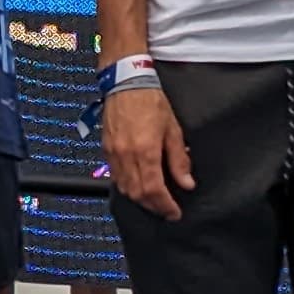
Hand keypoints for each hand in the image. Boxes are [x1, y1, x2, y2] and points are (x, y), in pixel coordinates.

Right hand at [104, 82, 194, 218]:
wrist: (126, 81)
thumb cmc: (150, 100)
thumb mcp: (173, 129)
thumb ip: (179, 159)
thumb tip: (186, 182)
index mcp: (146, 150)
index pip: (154, 190)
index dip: (165, 206)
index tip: (174, 213)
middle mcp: (126, 155)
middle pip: (138, 194)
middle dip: (153, 206)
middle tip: (166, 210)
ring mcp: (113, 153)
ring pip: (125, 188)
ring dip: (140, 198)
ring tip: (153, 200)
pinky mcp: (106, 149)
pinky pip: (115, 176)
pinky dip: (127, 186)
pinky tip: (137, 184)